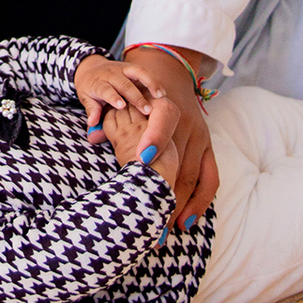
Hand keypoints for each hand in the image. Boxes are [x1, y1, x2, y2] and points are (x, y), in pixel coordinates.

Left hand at [74, 53, 165, 134]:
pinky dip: (154, 80)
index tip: (122, 106)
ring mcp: (123, 69)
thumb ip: (92, 110)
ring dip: (150, 83)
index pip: (105, 89)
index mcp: (98, 83)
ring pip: (138, 72)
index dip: (113, 97)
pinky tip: (162, 92)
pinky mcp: (132, 67)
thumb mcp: (86, 98)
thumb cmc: (90, 89)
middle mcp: (111, 74)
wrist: (90, 68)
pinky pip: (145, 71)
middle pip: (124, 83)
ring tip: (160, 96)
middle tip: (147, 110)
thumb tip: (92, 124)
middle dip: (136, 96)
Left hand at [117, 47, 218, 231]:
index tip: (141, 159)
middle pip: (178, 160)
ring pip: (191, 175)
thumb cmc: (142, 93)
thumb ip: (112, 120)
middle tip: (148, 221)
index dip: (155, 139)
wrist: (171, 73)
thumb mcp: (129, 100)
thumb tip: (92, 137)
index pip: (164, 121)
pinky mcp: (208, 148)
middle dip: (163, 193)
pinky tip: (186, 222)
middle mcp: (187, 124)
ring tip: (164, 230)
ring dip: (179, 205)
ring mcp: (200, 138)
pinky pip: (210, 178)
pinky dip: (200, 202)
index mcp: (166, 107)